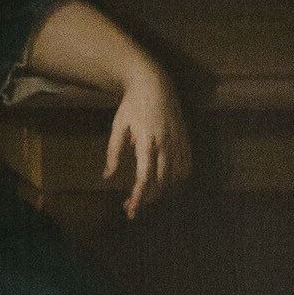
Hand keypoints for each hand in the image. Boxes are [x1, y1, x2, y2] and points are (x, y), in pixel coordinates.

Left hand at [103, 72, 192, 218]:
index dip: (138, 197)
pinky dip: (178, 177)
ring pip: (174, 176)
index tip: (131, 210)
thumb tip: (107, 175)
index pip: (144, 178)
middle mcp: (166, 145)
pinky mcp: (185, 138)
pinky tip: (168, 183)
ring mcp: (178, 142)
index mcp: (147, 143)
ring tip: (146, 196)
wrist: (154, 84)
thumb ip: (113, 152)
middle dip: (146, 198)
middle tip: (130, 206)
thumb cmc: (132, 105)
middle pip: (160, 182)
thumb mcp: (118, 127)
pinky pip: (186, 164)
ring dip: (161, 190)